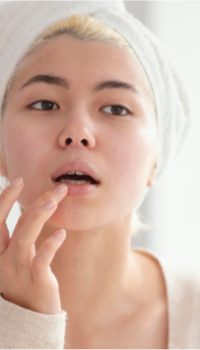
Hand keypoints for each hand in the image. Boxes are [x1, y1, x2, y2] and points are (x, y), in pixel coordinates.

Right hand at [0, 178, 67, 313]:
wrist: (29, 319)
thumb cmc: (24, 284)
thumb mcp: (17, 259)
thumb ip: (21, 237)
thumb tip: (33, 212)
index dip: (4, 199)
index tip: (17, 181)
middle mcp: (2, 259)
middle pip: (10, 223)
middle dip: (27, 200)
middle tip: (48, 187)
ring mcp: (18, 270)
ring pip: (24, 237)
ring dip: (39, 215)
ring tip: (55, 200)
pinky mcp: (36, 281)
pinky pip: (41, 259)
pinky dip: (50, 245)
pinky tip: (61, 233)